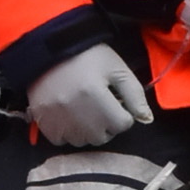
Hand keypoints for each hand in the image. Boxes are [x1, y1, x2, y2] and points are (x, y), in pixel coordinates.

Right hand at [26, 42, 152, 150]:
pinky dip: (67, 133)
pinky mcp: (43, 121)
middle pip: (103, 136)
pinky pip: (61, 141)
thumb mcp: (115, 67)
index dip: (123, 114)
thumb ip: (134, 93)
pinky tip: (68, 116)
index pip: (122, 124)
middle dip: (106, 124)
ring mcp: (57, 118)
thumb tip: (146, 119)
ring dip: (88, 131)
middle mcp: (75, 111)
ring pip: (83, 141)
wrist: (47, 48)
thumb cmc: (86, 55)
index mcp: (95, 94)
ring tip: (84, 111)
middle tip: (100, 107)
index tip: (115, 102)